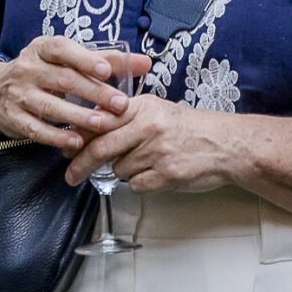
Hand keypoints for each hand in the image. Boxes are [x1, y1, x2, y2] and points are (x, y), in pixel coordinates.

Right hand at [0, 37, 147, 156]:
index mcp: (42, 49)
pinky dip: (57, 137)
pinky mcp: (13, 118)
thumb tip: (145, 62)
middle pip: (62, 80)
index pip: (61, 49)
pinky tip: (77, 142)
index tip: (106, 70)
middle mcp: (27, 68)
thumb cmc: (44, 72)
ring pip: (50, 106)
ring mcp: (17, 94)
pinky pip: (36, 129)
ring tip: (103, 124)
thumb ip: (106, 61)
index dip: (83, 59)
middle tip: (120, 105)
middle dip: (93, 92)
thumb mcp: (68, 60)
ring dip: (78, 116)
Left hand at [68, 95, 241, 192]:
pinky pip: (136, 184)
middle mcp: (147, 127)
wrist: (226, 144)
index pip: (100, 120)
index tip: (65, 147)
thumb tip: (90, 130)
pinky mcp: (166, 174)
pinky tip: (156, 173)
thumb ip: (126, 117)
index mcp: (142, 107)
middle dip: (81, 164)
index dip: (79, 136)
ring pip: (120, 169)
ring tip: (146, 162)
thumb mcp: (156, 111)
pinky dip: (140, 183)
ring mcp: (157, 151)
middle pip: (101, 147)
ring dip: (125, 170)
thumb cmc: (189, 128)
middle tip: (70, 175)